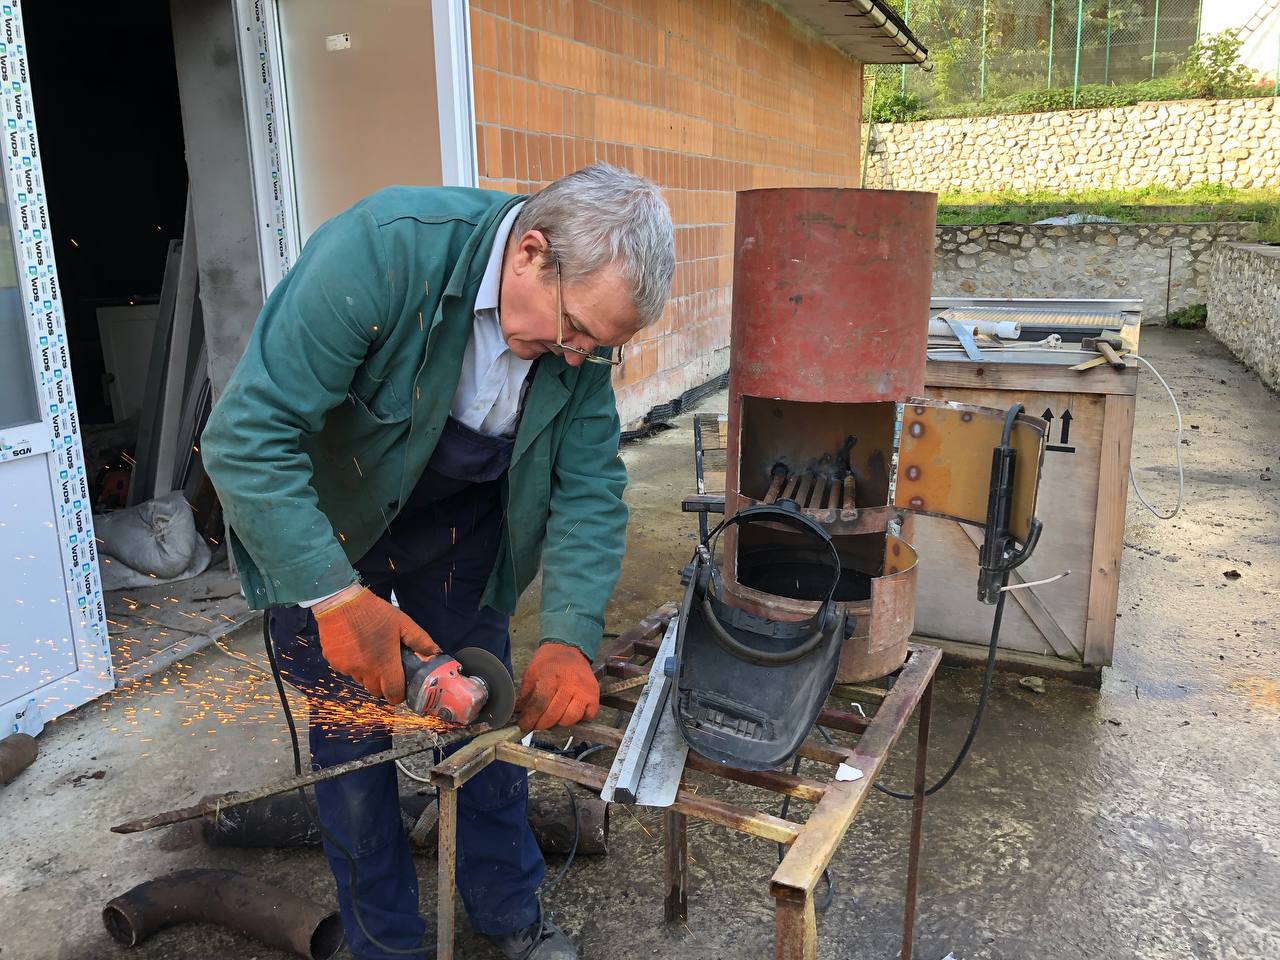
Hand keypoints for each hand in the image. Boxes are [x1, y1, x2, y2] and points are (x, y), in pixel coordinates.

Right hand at [313, 587, 438, 703]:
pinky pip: (347, 671)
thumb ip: (420, 640)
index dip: (399, 695)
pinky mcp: (334, 663)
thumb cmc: (374, 613)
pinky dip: (354, 665)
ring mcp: (347, 668)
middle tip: (388, 668)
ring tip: (372, 653)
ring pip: (361, 681)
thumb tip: (435, 653)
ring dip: (368, 674)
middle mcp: (365, 671)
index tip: (402, 688)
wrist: (341, 602)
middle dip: (384, 685)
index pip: (393, 694)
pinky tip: (356, 648)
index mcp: (384, 664)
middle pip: (376, 691)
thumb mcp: (402, 623)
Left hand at [514, 642, 599, 731]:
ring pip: (570, 719)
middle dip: (541, 724)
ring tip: (553, 719)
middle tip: (536, 725)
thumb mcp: (531, 672)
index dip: (530, 719)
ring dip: (559, 723)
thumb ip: (526, 694)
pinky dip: (579, 719)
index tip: (524, 725)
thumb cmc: (549, 662)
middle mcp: (569, 685)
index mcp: (551, 677)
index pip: (539, 704)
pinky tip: (570, 713)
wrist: (568, 649)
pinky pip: (587, 716)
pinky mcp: (594, 696)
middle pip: (553, 714)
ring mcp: (584, 691)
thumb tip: (518, 713)